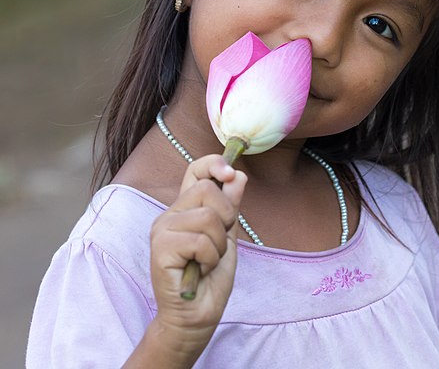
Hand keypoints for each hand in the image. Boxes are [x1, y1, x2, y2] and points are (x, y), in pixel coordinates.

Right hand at [149, 155, 246, 357]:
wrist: (197, 315)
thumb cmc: (211, 276)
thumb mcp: (227, 236)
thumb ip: (230, 206)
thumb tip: (238, 175)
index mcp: (185, 208)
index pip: (195, 170)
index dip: (214, 164)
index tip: (230, 174)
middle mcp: (170, 214)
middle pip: (207, 189)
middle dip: (226, 218)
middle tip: (217, 244)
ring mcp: (162, 230)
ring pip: (207, 216)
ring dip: (218, 244)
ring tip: (207, 260)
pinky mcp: (160, 248)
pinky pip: (200, 240)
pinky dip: (210, 258)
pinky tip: (200, 270)